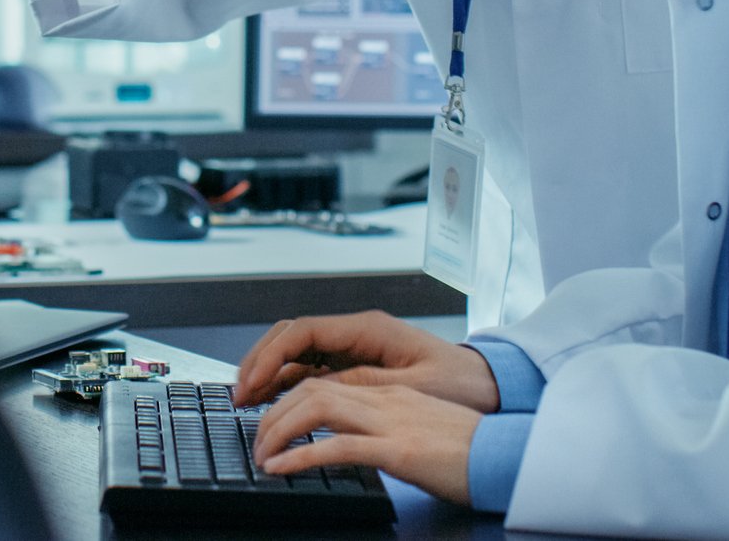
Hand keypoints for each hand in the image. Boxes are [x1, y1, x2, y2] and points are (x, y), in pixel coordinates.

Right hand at [233, 311, 499, 411]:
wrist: (488, 386)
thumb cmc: (458, 384)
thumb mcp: (409, 389)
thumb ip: (361, 384)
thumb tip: (315, 387)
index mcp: (368, 329)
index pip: (303, 331)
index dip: (271, 356)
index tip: (252, 383)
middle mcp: (357, 332)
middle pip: (292, 337)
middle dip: (261, 362)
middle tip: (240, 394)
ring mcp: (354, 347)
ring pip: (297, 352)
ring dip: (270, 373)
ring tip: (248, 400)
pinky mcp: (356, 364)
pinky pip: (312, 368)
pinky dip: (288, 382)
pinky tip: (275, 400)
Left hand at [251, 377, 480, 505]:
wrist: (508, 458)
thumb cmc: (471, 452)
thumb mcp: (422, 431)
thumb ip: (389, 429)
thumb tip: (356, 443)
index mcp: (390, 394)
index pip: (326, 382)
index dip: (290, 398)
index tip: (271, 421)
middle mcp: (385, 400)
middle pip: (312, 388)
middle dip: (274, 412)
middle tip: (256, 439)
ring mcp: (390, 422)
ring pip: (316, 407)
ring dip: (279, 430)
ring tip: (262, 454)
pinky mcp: (397, 449)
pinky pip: (337, 446)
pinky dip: (300, 456)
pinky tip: (282, 469)